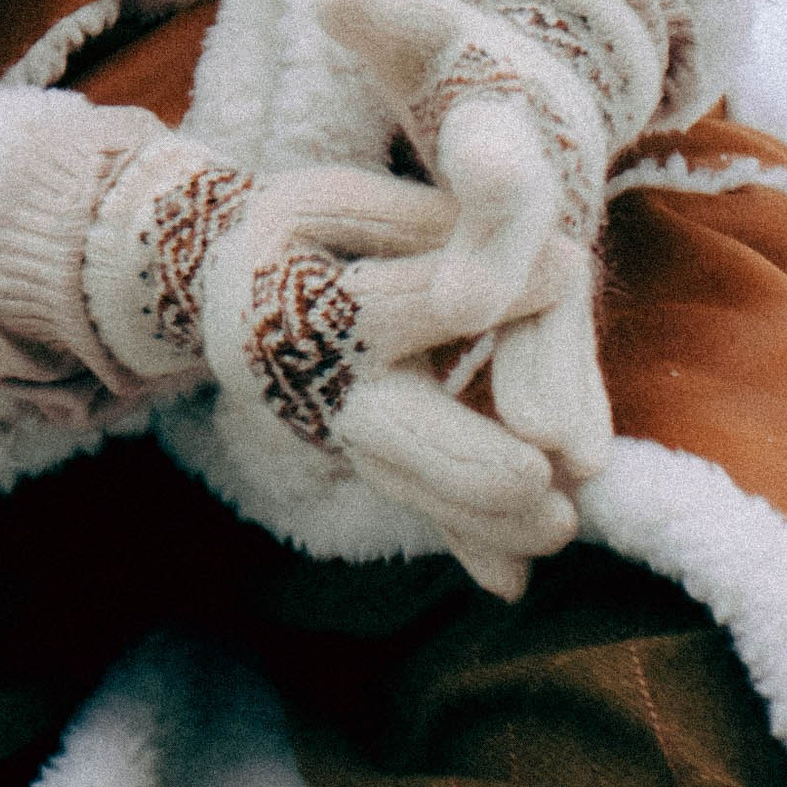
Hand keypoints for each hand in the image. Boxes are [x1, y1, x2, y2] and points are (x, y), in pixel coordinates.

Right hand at [191, 158, 578, 597]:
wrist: (214, 290)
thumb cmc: (295, 230)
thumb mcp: (334, 205)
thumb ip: (420, 228)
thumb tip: (517, 253)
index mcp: (311, 307)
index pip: (410, 304)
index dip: (486, 289)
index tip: (572, 270)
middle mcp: (322, 387)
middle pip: (401, 434)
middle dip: (471, 461)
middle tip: (540, 479)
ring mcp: (339, 435)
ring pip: (414, 485)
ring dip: (483, 516)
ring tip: (557, 528)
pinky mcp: (362, 459)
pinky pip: (415, 503)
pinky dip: (461, 540)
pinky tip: (509, 581)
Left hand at [315, 0, 673, 498]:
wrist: (544, 85)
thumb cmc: (462, 62)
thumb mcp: (424, 34)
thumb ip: (384, 15)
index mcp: (508, 132)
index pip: (500, 177)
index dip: (491, 226)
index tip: (465, 299)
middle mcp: (544, 206)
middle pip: (545, 283)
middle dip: (548, 357)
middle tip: (543, 431)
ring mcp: (555, 263)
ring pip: (557, 341)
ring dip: (561, 405)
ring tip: (570, 478)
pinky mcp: (550, 308)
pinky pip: (548, 376)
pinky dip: (555, 433)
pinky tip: (551, 504)